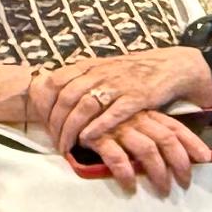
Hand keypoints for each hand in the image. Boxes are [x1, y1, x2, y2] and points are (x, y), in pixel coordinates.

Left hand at [32, 47, 206, 161]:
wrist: (169, 66)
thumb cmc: (132, 71)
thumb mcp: (102, 68)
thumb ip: (81, 78)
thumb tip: (54, 92)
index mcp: (89, 65)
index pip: (56, 81)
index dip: (46, 103)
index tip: (42, 121)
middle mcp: (101, 73)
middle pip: (67, 97)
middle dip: (57, 123)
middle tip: (55, 142)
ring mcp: (118, 85)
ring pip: (86, 106)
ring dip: (72, 129)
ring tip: (67, 146)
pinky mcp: (137, 98)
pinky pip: (112, 113)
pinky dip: (97, 127)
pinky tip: (86, 140)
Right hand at [79, 106, 207, 194]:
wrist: (62, 102)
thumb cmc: (98, 116)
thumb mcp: (126, 118)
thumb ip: (145, 131)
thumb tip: (169, 153)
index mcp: (145, 113)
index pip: (175, 127)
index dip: (192, 142)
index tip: (206, 158)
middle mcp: (135, 118)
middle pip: (166, 140)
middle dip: (179, 163)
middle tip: (184, 183)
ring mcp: (117, 127)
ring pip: (147, 150)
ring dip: (158, 173)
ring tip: (163, 191)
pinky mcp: (97, 137)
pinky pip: (116, 157)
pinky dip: (126, 173)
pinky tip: (131, 186)